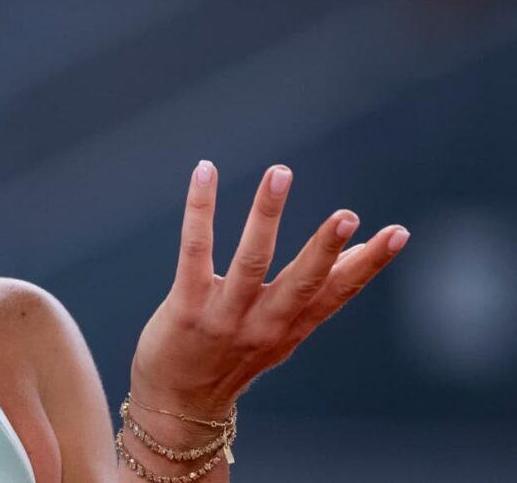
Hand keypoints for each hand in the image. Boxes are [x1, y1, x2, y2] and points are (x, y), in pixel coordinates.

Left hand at [128, 160, 408, 417]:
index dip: (368, 264)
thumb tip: (363, 253)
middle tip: (347, 214)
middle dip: (325, 248)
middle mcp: (264, 323)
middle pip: (302, 282)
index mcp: (292, 326)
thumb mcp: (283, 332)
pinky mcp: (186, 307)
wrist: (178, 403)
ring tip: (281, 173)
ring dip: (267, 214)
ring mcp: (225, 316)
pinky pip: (195, 249)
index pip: (338, 293)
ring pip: (251, 259)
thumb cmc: (232, 355)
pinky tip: (206, 172)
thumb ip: (319, 295)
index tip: (398, 233)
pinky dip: (201, 209)